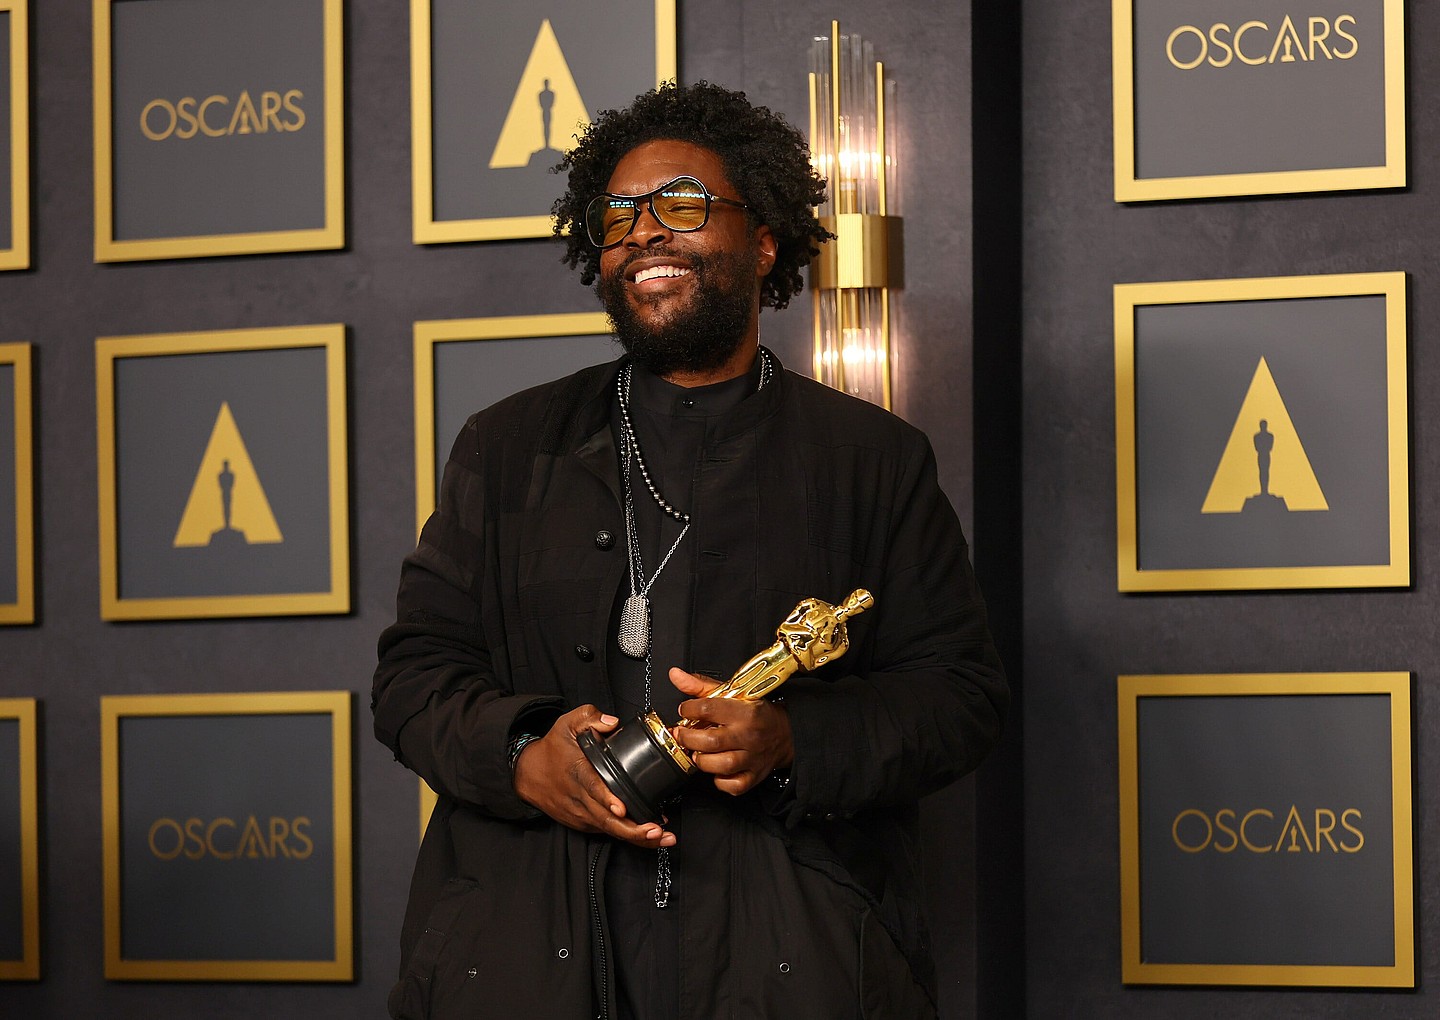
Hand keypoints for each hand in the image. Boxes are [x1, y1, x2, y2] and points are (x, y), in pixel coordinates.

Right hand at [513, 706, 675, 847]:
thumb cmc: (552, 749)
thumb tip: (612, 722)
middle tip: (657, 831)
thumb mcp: (566, 723)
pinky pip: (606, 832)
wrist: (527, 774)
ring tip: (660, 837)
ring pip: (609, 830)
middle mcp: (579, 797)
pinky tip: (648, 836)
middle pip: (606, 818)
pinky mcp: (582, 823)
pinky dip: (626, 835)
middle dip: (633, 829)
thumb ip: (589, 716)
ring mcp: (580, 813)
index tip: (622, 808)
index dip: (607, 800)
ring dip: (635, 837)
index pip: (592, 787)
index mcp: (578, 771)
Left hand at [669, 668, 793, 795]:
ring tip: (697, 752)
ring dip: (702, 760)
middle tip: (682, 734)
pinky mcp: (754, 776)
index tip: (685, 710)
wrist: (786, 733)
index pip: (709, 708)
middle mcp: (748, 735)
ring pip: (721, 765)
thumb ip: (701, 686)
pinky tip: (716, 769)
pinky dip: (720, 781)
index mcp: (744, 711)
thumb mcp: (733, 693)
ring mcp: (752, 758)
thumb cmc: (757, 713)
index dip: (689, 709)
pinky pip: (733, 785)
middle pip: (711, 741)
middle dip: (688, 738)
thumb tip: (676, 676)